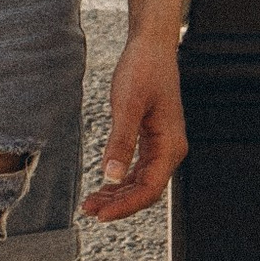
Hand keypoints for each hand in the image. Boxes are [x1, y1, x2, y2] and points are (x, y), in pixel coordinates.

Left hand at [83, 37, 187, 222]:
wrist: (151, 45)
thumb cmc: (144, 69)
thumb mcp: (127, 105)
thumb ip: (120, 142)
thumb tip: (111, 176)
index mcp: (170, 145)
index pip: (150, 188)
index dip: (125, 206)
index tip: (101, 214)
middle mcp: (170, 149)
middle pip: (146, 190)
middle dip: (118, 203)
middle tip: (89, 210)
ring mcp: (162, 145)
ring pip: (141, 181)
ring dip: (118, 194)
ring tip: (91, 202)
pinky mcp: (152, 139)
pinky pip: (138, 169)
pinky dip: (121, 180)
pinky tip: (104, 185)